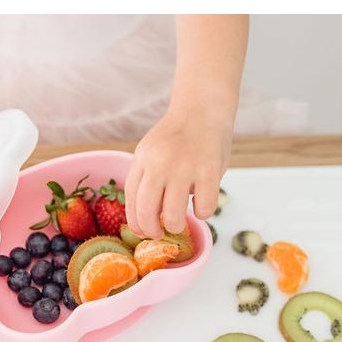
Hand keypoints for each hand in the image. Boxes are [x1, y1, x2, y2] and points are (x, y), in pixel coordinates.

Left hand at [125, 103, 231, 238]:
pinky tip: (202, 204)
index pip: (131, 199)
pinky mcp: (209, 171)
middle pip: (147, 212)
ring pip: (174, 216)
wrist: (203, 108)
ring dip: (176, 226)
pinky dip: (203, 213)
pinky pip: (204, 208)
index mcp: (142, 159)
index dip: (135, 222)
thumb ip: (147, 178)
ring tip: (180, 221)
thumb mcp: (151, 151)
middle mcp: (160, 164)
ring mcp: (185, 168)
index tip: (142, 231)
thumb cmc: (178, 136)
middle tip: (160, 233)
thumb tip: (146, 217)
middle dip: (152, 231)